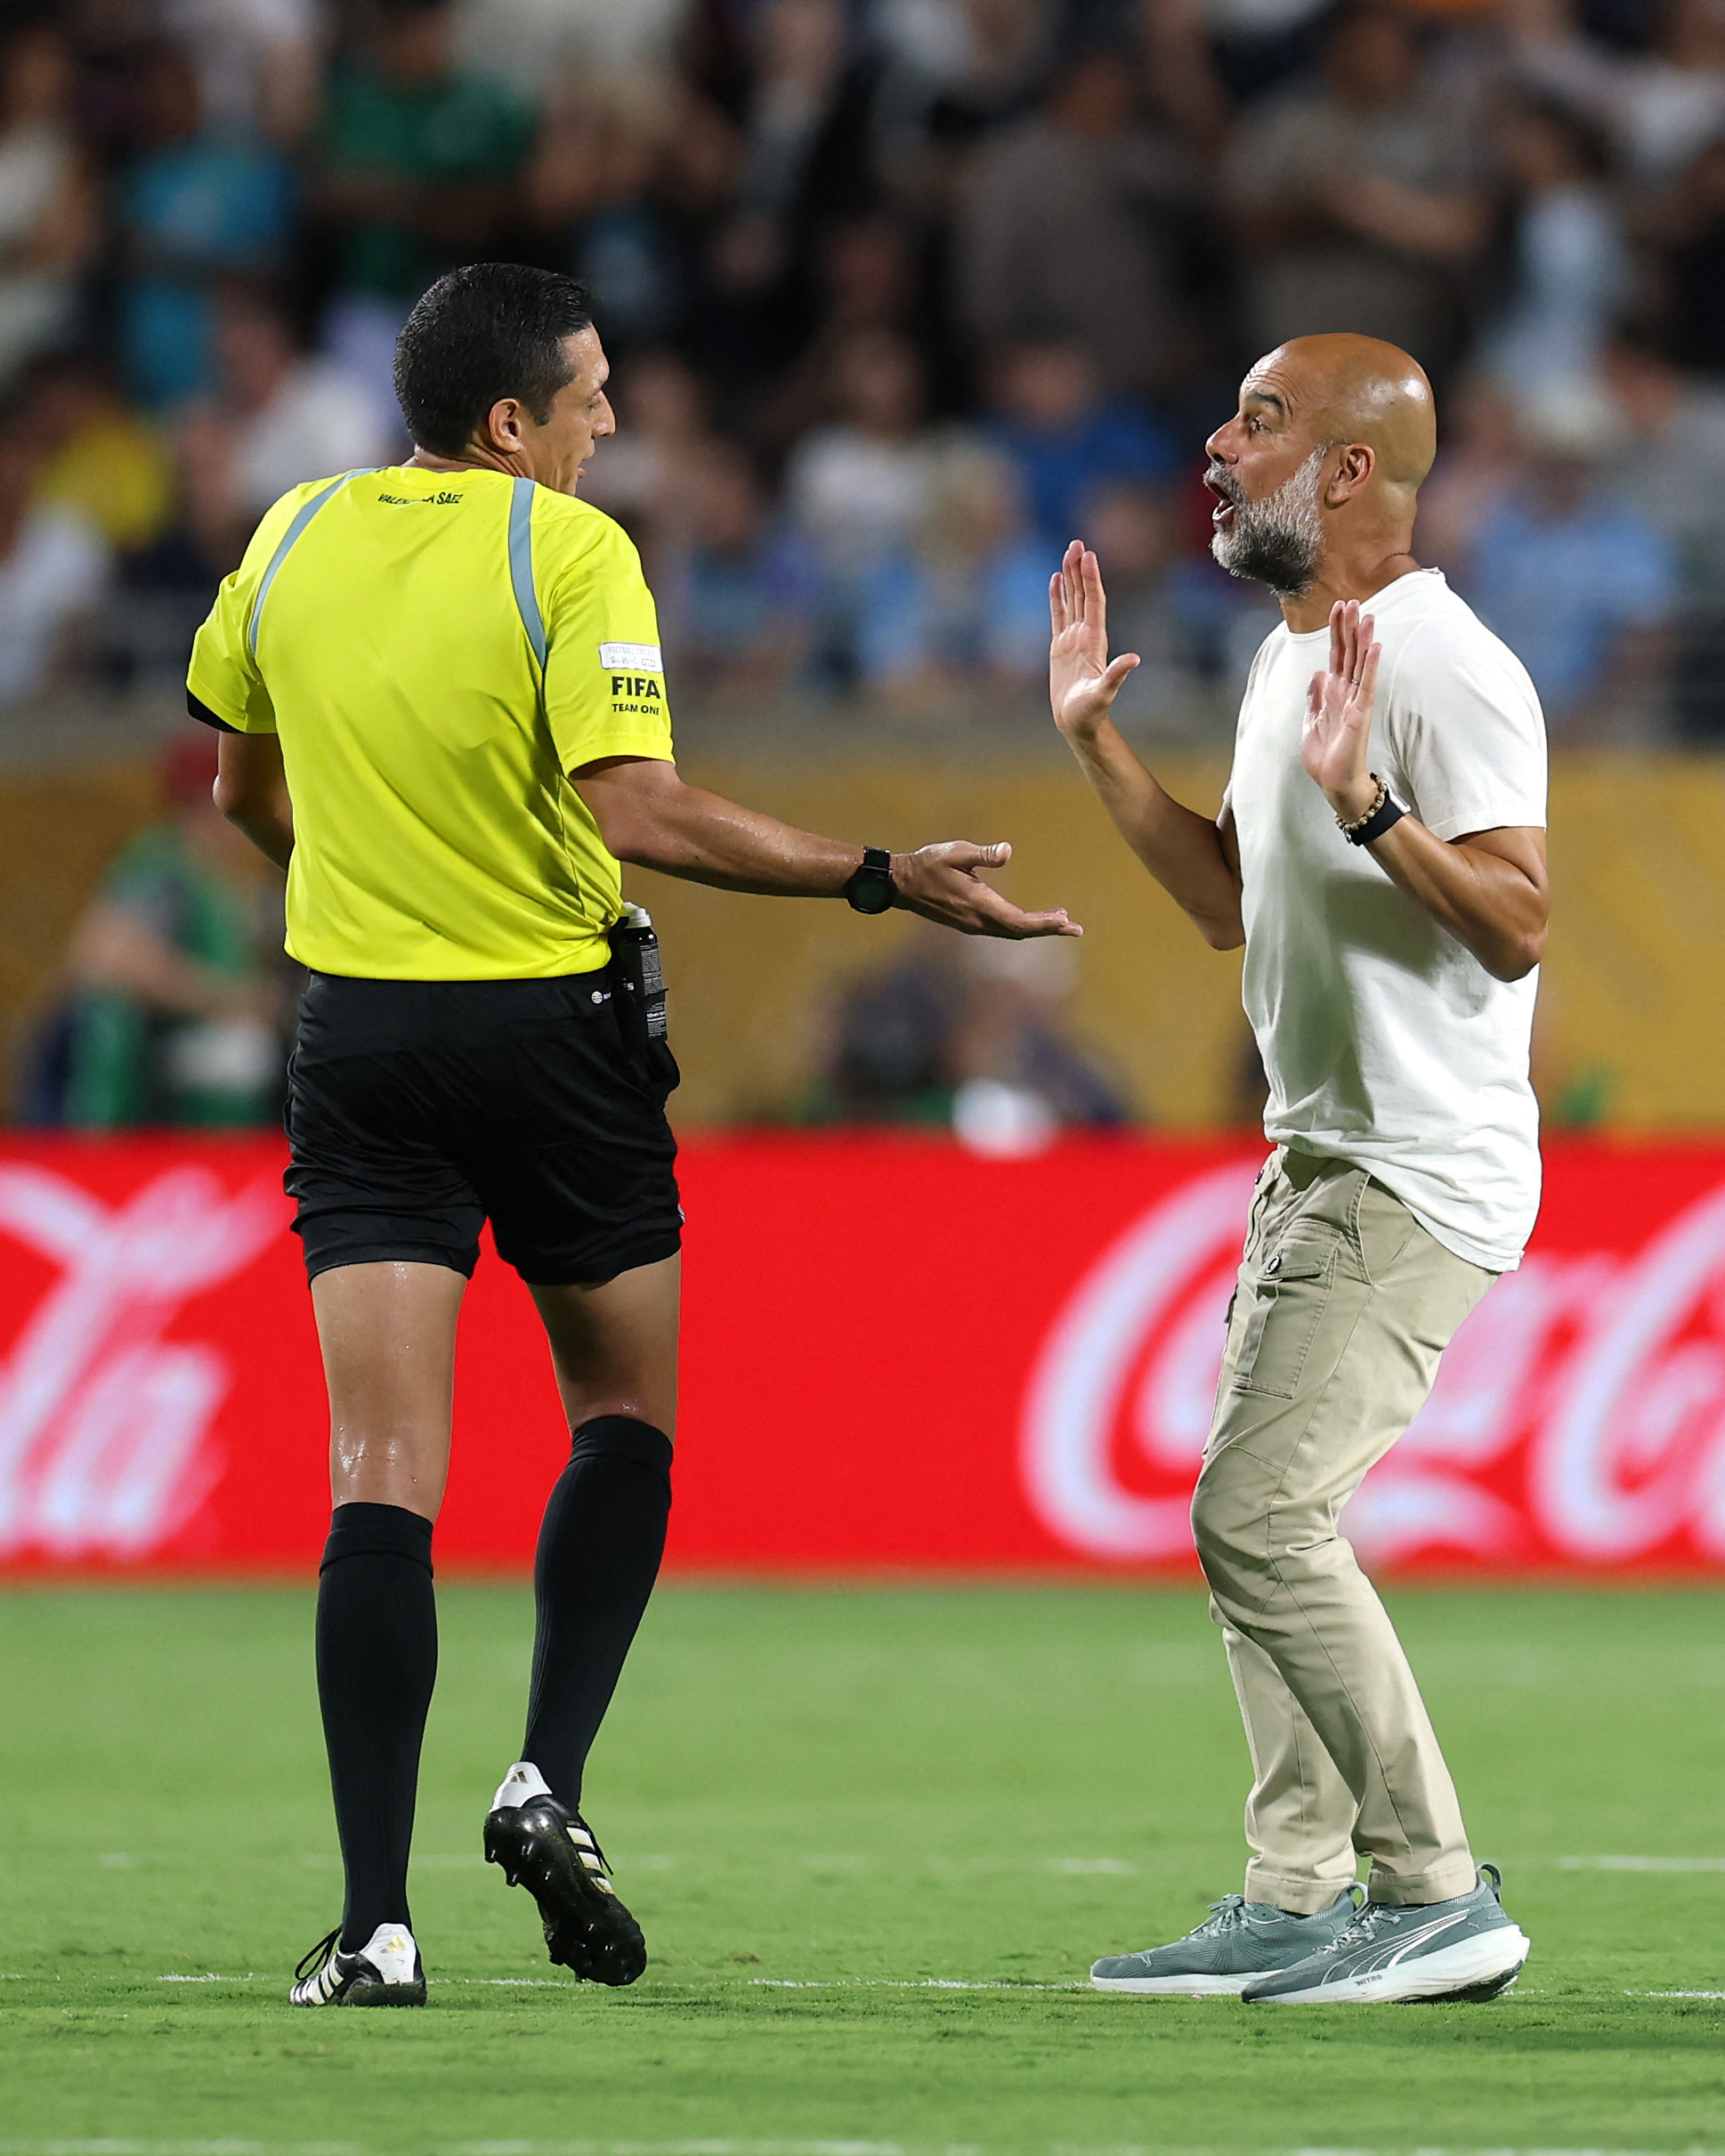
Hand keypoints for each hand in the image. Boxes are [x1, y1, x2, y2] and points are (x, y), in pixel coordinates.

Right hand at [890, 840, 1081, 938]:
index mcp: (979, 905)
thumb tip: (1008, 851)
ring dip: (1036, 928)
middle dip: (1048, 930)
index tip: (1065, 922)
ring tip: (1061, 921)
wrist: (901, 884)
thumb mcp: (956, 852)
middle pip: (1020, 932)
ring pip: (1011, 932)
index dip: (1043, 923)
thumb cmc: (928, 864)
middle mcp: (978, 921)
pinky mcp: (968, 922)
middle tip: (1076, 928)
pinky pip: (1001, 929)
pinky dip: (1021, 926)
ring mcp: (972, 924)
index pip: (1018, 922)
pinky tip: (1030, 919)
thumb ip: (983, 854)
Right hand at [1049, 540, 1138, 744]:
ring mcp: (1073, 639)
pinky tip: (1055, 580)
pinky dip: (1057, 597)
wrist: (1077, 721)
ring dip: (1070, 577)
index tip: (1088, 556)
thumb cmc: (1090, 711)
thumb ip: (1117, 675)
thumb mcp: (1104, 693)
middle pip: (1083, 594)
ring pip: (1071, 600)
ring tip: (1068, 552)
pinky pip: (1058, 615)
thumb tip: (1134, 659)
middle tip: (1077, 543)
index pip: (1094, 602)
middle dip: (1080, 569)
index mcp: (1095, 641)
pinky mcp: (1060, 647)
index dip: (1091, 579)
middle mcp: (1085, 635)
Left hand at [1302, 599, 1380, 821]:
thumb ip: (1315, 697)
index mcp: (1333, 693)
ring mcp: (1355, 701)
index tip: (1337, 608)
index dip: (1336, 632)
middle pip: (1348, 653)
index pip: (1336, 656)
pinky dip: (1370, 665)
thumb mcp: (1311, 721)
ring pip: (1359, 663)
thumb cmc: (1325, 757)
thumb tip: (1317, 673)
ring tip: (1366, 614)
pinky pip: (1366, 684)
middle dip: (1348, 627)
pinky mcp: (1361, 713)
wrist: (1333, 781)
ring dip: (1362, 639)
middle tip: (1351, 600)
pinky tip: (1374, 645)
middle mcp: (1346, 693)